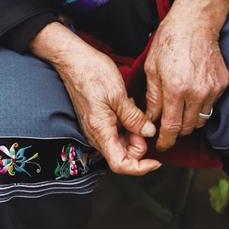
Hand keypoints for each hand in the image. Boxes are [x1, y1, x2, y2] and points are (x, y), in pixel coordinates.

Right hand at [30, 22, 160, 175]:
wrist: (72, 59)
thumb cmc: (91, 73)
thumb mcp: (119, 95)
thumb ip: (134, 119)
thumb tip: (148, 133)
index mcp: (101, 132)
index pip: (121, 165)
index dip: (140, 168)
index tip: (155, 161)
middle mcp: (97, 135)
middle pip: (123, 156)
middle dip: (139, 145)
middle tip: (145, 123)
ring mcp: (97, 129)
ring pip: (121, 144)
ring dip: (134, 134)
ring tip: (135, 111)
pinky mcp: (98, 122)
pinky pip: (116, 133)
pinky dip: (128, 127)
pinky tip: (129, 110)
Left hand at [144, 0, 228, 150]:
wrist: (195, 22)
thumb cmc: (169, 41)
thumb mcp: (152, 69)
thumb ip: (152, 99)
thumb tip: (151, 121)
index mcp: (175, 89)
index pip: (172, 127)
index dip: (166, 140)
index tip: (162, 145)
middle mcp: (196, 93)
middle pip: (188, 128)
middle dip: (177, 131)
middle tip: (169, 126)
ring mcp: (212, 89)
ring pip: (201, 120)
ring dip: (190, 120)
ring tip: (180, 110)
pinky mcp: (222, 85)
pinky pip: (211, 106)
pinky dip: (201, 106)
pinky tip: (193, 93)